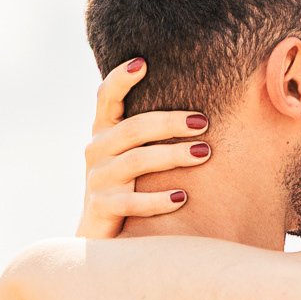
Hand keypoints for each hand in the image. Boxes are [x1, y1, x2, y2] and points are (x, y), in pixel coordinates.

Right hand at [79, 62, 211, 234]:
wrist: (100, 236)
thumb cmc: (128, 186)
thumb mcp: (131, 154)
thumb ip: (149, 131)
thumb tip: (198, 108)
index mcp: (103, 131)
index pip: (106, 97)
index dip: (120, 79)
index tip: (143, 63)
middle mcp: (96, 150)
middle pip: (133, 129)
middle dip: (170, 123)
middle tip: (203, 122)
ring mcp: (97, 179)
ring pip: (135, 162)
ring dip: (172, 156)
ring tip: (204, 154)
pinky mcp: (101, 207)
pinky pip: (131, 202)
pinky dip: (158, 201)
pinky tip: (182, 198)